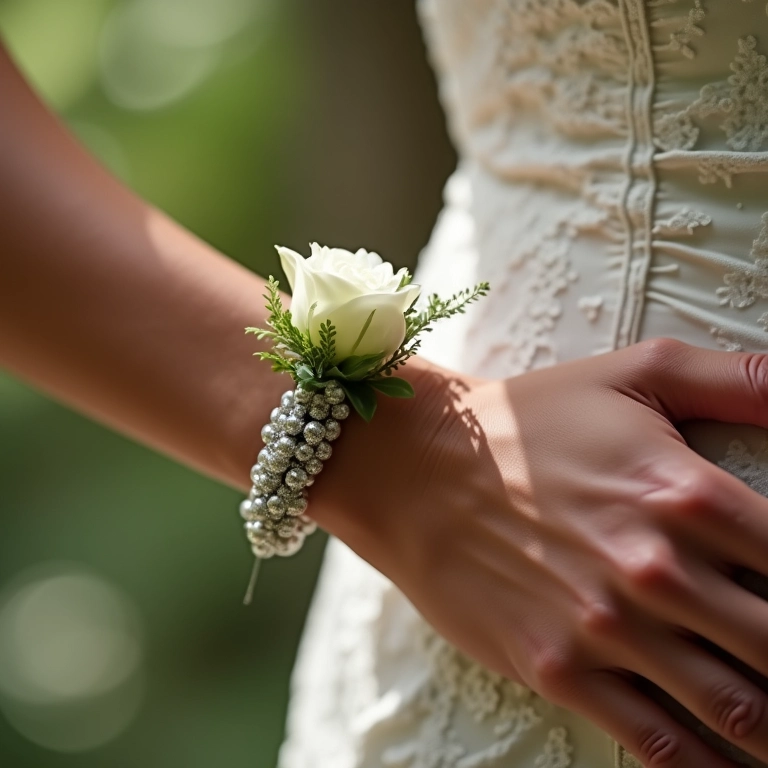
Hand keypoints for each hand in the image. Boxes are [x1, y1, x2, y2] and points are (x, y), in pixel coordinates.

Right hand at [313, 338, 767, 767]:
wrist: (419, 470)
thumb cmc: (528, 422)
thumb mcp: (630, 375)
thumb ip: (735, 379)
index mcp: (689, 495)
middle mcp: (658, 570)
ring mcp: (608, 628)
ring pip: (741, 708)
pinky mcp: (561, 668)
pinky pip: (660, 744)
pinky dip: (711, 766)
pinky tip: (734, 765)